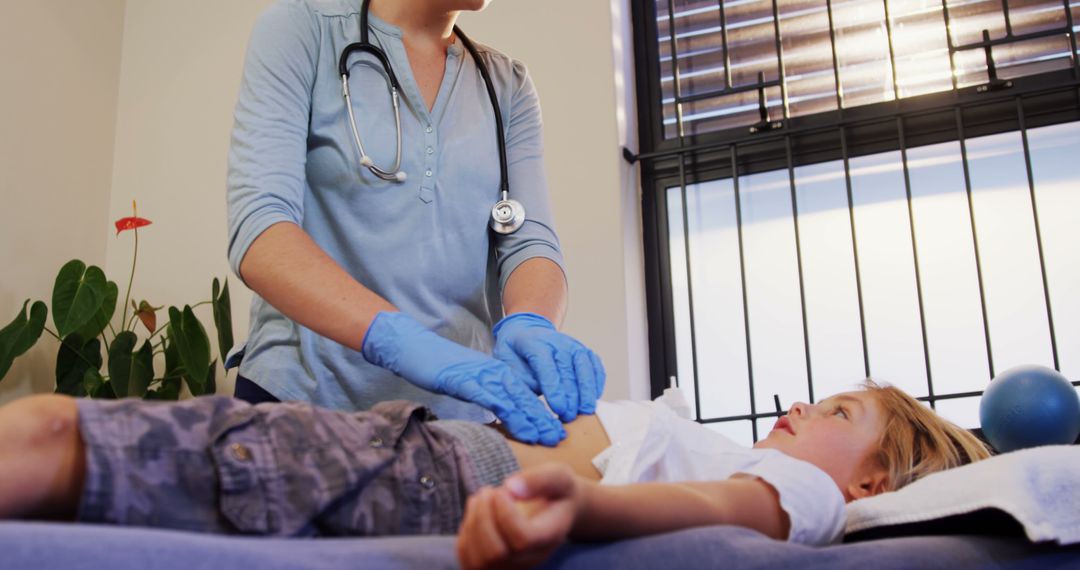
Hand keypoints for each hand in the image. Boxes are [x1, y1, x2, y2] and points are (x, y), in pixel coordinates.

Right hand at [361, 311, 564, 444]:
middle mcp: (494, 373)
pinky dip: (501, 408)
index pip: (525, 396)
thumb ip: (487, 396)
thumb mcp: (470, 383)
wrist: (415, 346)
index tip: (556, 433)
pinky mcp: (463, 379)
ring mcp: (479, 375)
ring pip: (511, 397)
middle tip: (559, 438)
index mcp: (497, 374)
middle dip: (542, 419)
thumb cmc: (440, 368)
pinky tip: (513, 420)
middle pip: (524, 398)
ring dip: (529, 417)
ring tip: (544, 435)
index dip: (541, 415)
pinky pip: (486, 395)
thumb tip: (500, 418)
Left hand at [457, 464, 582, 569]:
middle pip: (496, 554)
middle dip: (483, 517)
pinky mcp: (493, 566)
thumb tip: (511, 487)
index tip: (503, 490)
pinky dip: (465, 533)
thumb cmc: (556, 491)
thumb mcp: (558, 476)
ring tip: (481, 497)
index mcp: (550, 537)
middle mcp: (531, 559)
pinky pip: (468, 560)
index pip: (523, 539)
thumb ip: (540, 479)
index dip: (505, 513)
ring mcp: (511, 567)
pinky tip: (476, 511)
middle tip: (489, 491)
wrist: (556, 509)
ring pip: (479, 561)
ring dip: (472, 523)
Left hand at [492, 313, 604, 421]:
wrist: (527, 330)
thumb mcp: (505, 363)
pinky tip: (594, 397)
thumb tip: (534, 399)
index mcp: (535, 343)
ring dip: (587, 390)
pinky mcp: (584, 351)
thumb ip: (519, 380)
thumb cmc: (515, 350)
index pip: (547, 367)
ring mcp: (573, 345)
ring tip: (585, 411)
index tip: (558, 408)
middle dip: (571, 396)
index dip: (554, 389)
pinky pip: (595, 365)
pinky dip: (597, 381)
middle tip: (569, 416)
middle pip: (568, 370)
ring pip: (585, 367)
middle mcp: (557, 342)